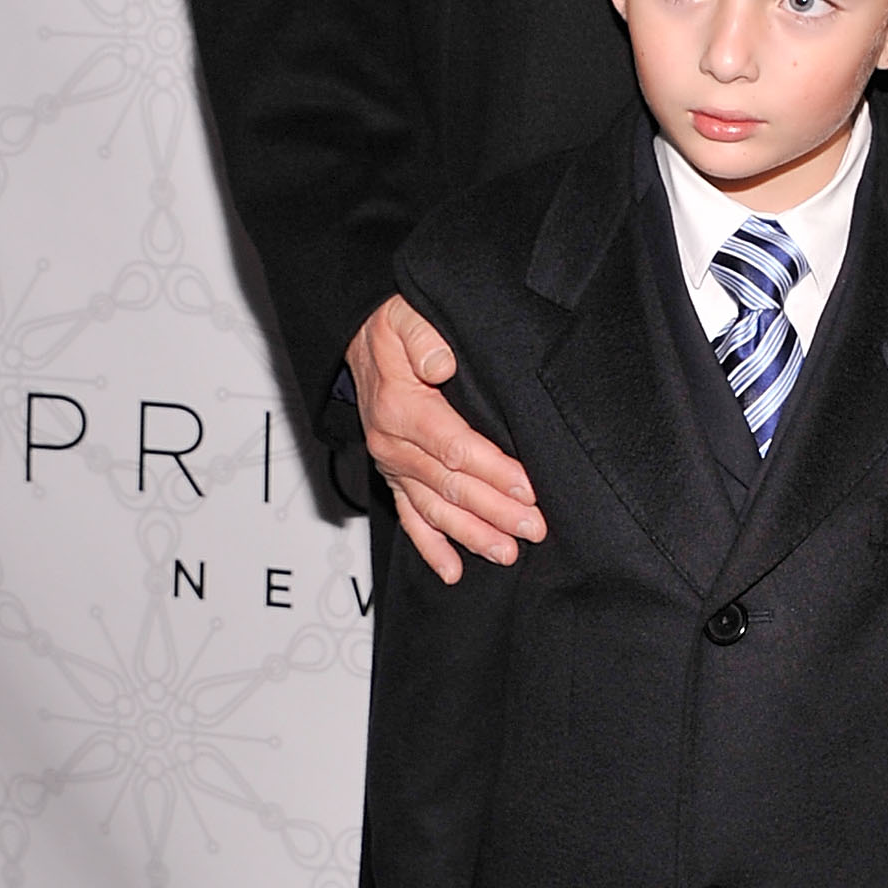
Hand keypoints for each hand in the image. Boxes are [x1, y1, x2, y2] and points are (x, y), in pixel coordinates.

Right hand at [349, 293, 546, 585]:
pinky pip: (411, 516)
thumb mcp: (405, 318)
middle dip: (495, 511)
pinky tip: (453, 570)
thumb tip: (443, 366)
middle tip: (533, 528)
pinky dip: (431, 546)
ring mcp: (392, 463)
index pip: (454, 447)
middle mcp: (393, 443)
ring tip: (506, 553)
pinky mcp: (394, 473)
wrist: (355, 338)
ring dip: (471, 534)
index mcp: (401, 408)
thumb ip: (424, 339)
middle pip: (450, 485)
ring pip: (435, 508)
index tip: (527, 488)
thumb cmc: (389, 328)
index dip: (493, 470)